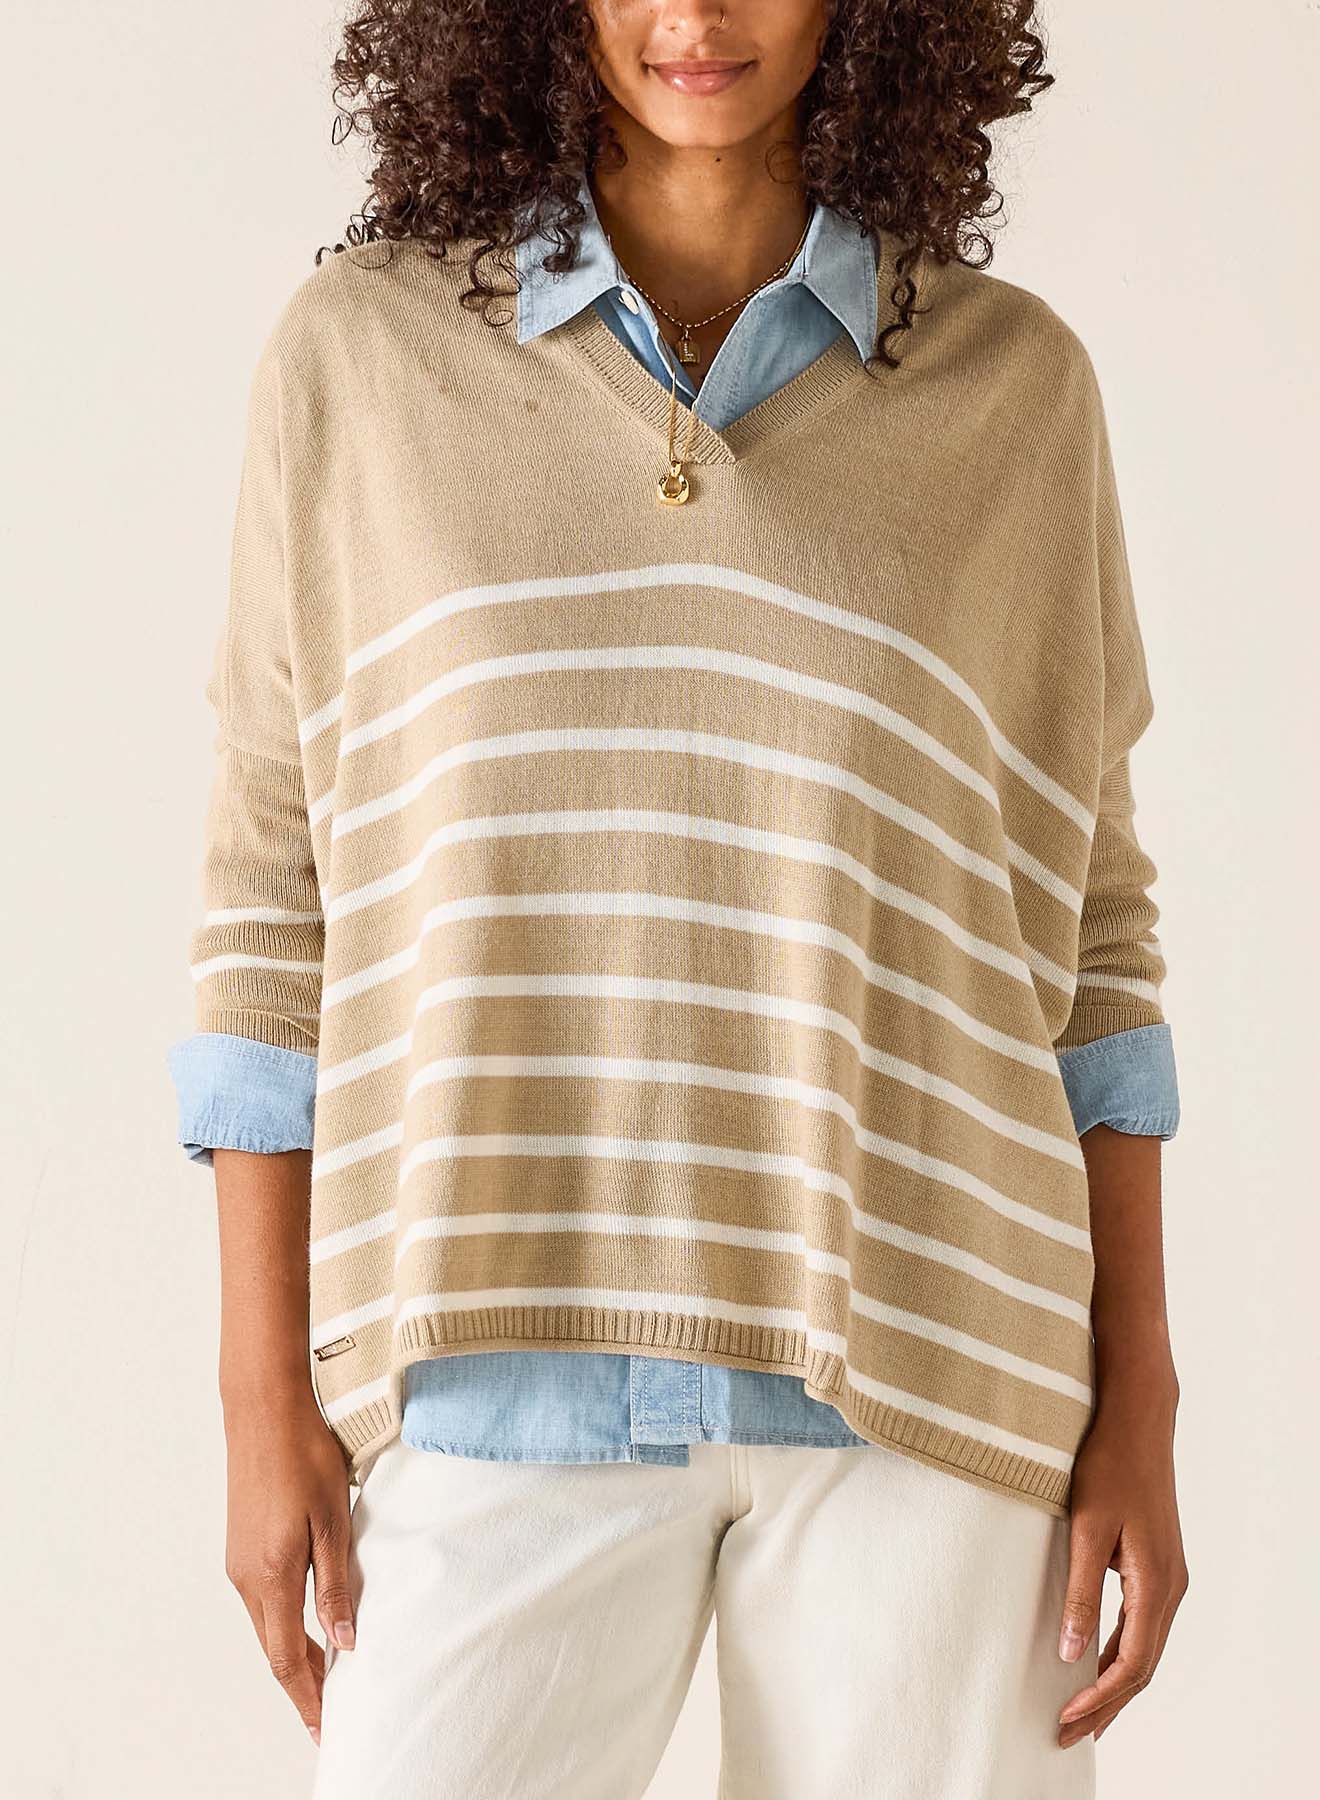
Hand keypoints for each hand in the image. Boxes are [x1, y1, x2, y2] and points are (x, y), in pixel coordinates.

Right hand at [222, 1389, 356, 1745]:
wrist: (263, 1409)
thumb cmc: (304, 1454)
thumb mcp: (333, 1520)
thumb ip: (336, 1584)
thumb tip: (345, 1642)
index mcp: (271, 1576)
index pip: (288, 1658)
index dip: (308, 1697)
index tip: (325, 1727)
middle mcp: (246, 1576)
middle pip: (274, 1649)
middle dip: (302, 1683)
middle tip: (330, 1711)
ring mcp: (239, 1560)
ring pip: (267, 1625)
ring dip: (293, 1653)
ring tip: (326, 1673)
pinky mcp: (240, 1543)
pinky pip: (262, 1599)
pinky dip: (283, 1622)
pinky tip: (306, 1620)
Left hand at [1056, 1377, 1187, 1747]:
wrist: (1137, 1421)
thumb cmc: (1109, 1466)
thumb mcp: (1086, 1529)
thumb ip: (1080, 1593)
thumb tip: (1070, 1653)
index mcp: (1156, 1585)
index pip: (1130, 1664)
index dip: (1099, 1699)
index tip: (1065, 1721)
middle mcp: (1171, 1588)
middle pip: (1142, 1667)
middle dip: (1106, 1705)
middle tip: (1068, 1734)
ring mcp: (1169, 1576)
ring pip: (1145, 1649)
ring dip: (1114, 1683)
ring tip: (1081, 1712)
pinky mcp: (1158, 1564)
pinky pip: (1143, 1625)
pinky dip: (1121, 1653)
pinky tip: (1096, 1661)